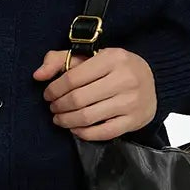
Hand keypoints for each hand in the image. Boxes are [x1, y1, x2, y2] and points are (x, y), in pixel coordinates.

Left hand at [33, 45, 157, 139]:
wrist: (152, 80)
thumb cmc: (114, 68)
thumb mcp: (90, 56)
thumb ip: (59, 59)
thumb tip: (37, 75)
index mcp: (113, 58)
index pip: (73, 78)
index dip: (54, 89)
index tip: (48, 94)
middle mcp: (124, 79)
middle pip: (78, 99)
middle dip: (59, 106)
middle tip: (53, 108)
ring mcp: (131, 101)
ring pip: (88, 117)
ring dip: (67, 121)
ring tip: (59, 118)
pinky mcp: (134, 120)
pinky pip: (103, 132)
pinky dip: (83, 133)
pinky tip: (75, 128)